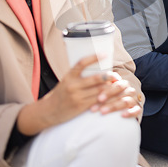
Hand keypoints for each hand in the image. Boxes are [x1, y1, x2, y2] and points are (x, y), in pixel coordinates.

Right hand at [16, 54, 140, 135]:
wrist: (48, 111)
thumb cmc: (60, 95)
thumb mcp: (66, 82)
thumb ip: (78, 76)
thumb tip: (97, 69)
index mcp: (68, 76)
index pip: (82, 63)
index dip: (94, 57)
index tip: (104, 54)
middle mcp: (72, 85)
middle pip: (96, 78)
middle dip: (109, 76)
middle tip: (116, 75)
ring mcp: (77, 96)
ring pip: (99, 90)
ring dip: (111, 88)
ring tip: (119, 85)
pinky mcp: (80, 106)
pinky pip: (97, 101)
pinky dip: (106, 98)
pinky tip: (113, 96)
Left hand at [92, 75, 141, 118]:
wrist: (124, 101)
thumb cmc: (111, 95)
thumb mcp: (107, 89)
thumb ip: (100, 85)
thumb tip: (88, 81)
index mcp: (123, 83)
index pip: (117, 85)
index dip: (107, 91)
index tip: (98, 98)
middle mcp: (129, 90)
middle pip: (120, 93)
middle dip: (107, 100)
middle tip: (95, 108)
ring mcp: (134, 99)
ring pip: (126, 101)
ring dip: (114, 106)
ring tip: (103, 112)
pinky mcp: (137, 108)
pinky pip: (136, 110)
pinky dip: (130, 112)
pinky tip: (122, 115)